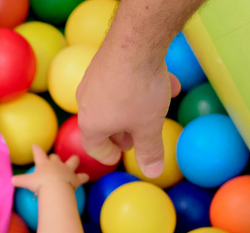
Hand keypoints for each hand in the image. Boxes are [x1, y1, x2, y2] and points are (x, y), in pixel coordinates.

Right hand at [12, 146, 88, 193]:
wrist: (55, 189)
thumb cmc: (40, 184)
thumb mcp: (27, 182)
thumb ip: (19, 181)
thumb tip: (11, 181)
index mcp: (44, 163)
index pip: (38, 153)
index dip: (36, 149)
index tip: (34, 145)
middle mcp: (56, 164)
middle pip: (55, 157)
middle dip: (54, 157)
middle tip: (53, 158)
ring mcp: (67, 170)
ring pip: (72, 162)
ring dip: (73, 160)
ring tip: (75, 159)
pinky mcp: (75, 178)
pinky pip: (81, 177)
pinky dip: (84, 177)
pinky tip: (87, 177)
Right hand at [76, 44, 179, 176]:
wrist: (135, 42)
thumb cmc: (138, 91)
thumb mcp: (149, 126)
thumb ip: (150, 150)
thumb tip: (152, 172)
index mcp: (91, 124)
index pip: (94, 147)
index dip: (109, 155)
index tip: (120, 156)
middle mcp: (86, 102)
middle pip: (102, 124)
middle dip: (122, 131)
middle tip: (139, 134)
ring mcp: (92, 80)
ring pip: (113, 101)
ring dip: (133, 107)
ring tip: (157, 106)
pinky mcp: (103, 62)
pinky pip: (119, 81)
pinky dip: (136, 86)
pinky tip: (163, 80)